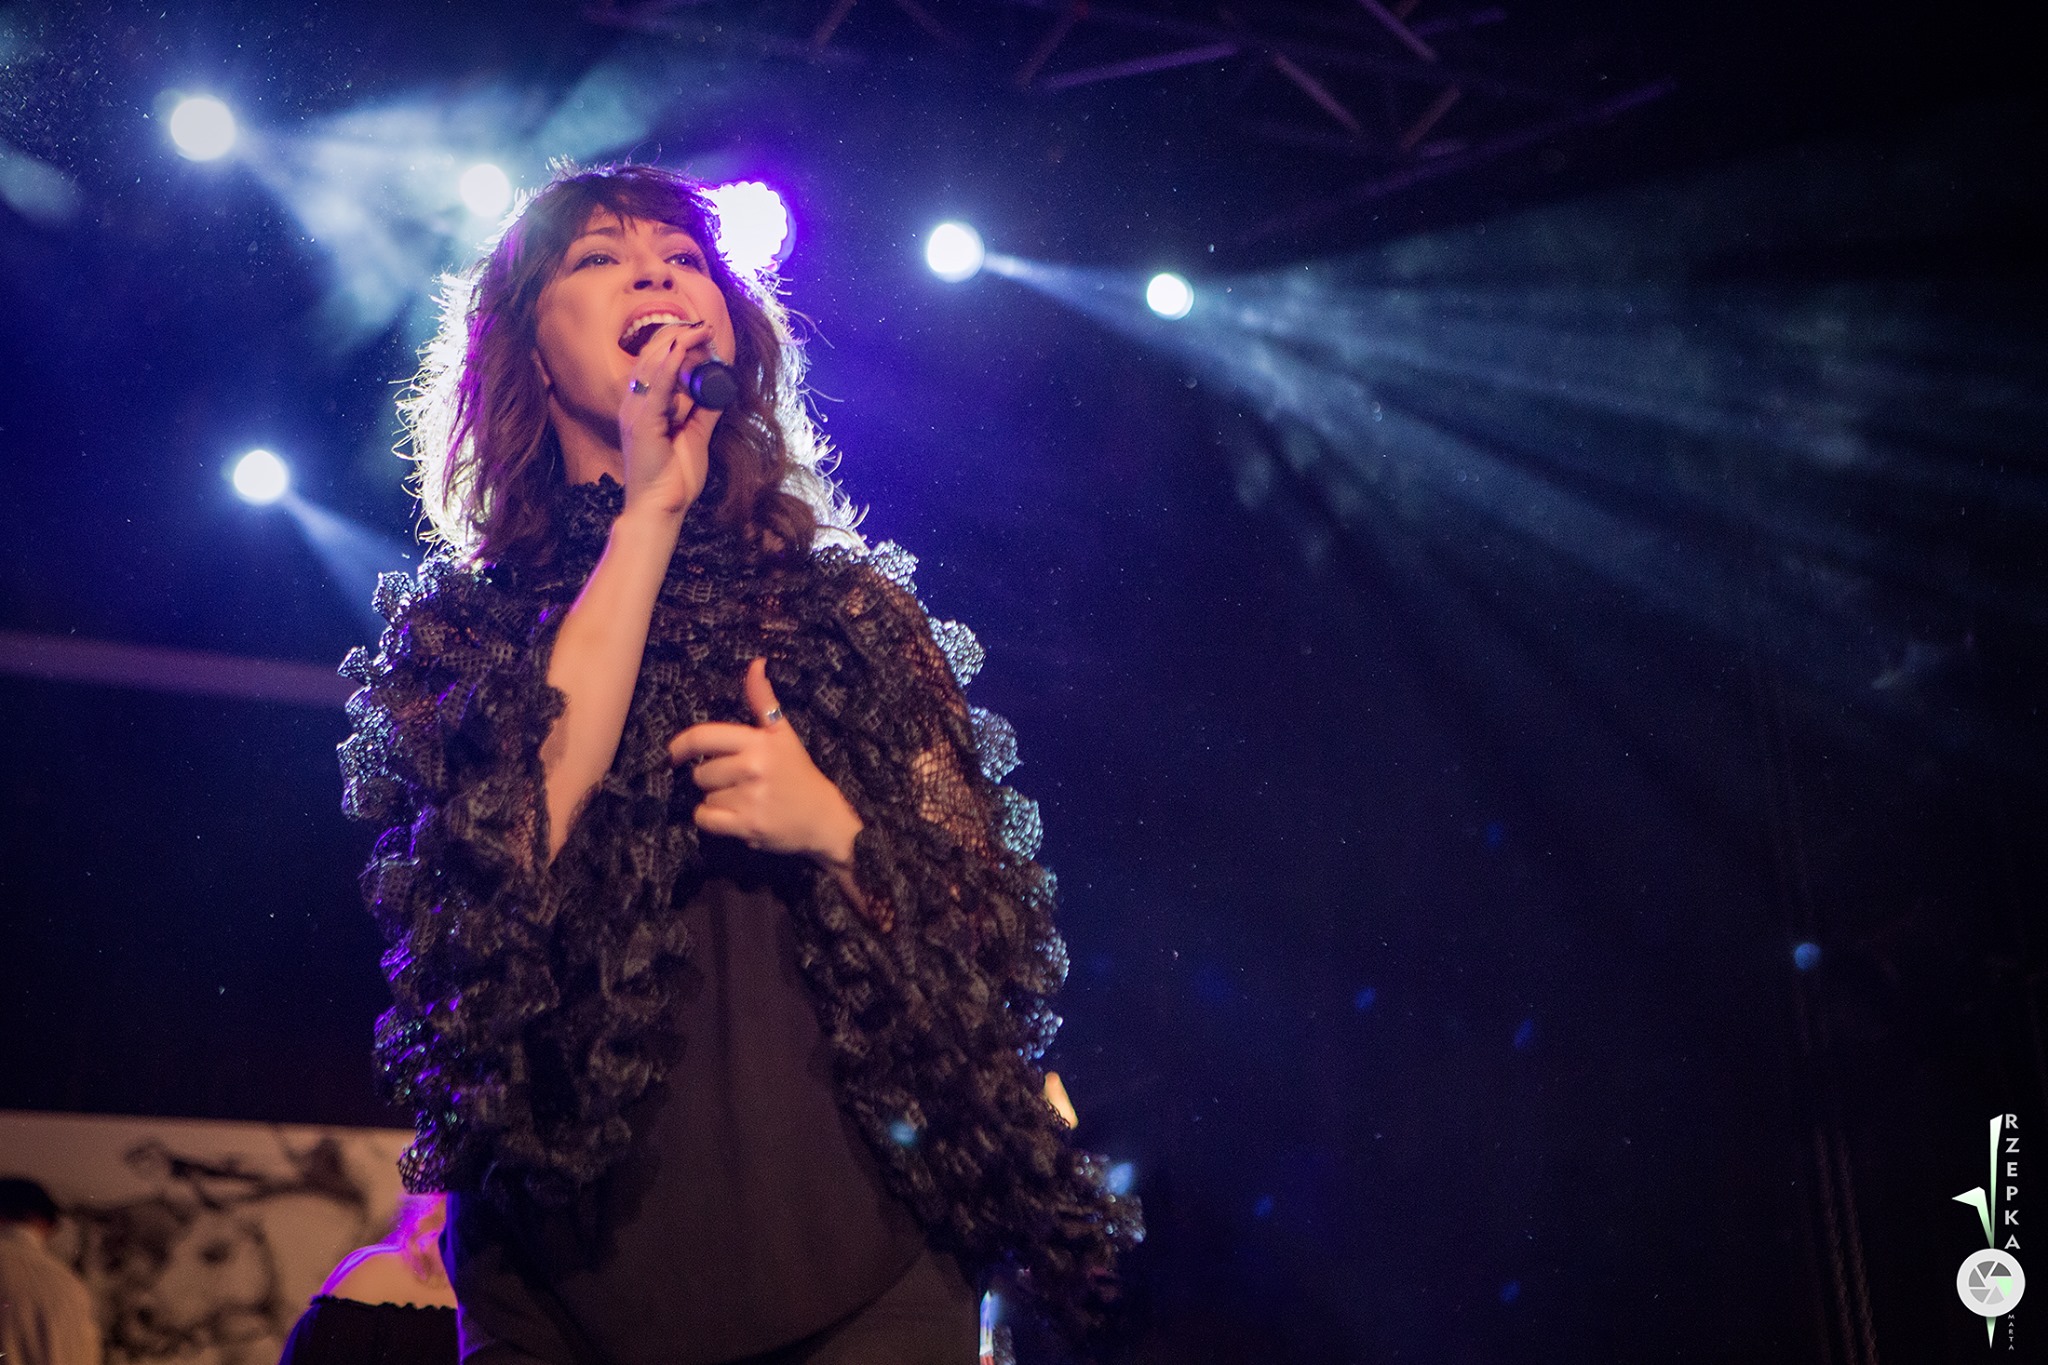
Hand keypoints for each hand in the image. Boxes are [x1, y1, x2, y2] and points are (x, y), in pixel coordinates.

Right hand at [620, 322, 720, 518]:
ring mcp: (635, 412)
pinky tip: (682, 349)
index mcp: (643, 407)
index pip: (655, 363)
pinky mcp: (642, 423)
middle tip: (704, 327)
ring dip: (678, 343)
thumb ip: (704, 412)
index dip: (676, 344)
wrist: (660, 508)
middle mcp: (634, 405)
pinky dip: (670, 364)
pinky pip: (656, 386)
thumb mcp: (696, 436)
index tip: (702, 335)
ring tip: (700, 331)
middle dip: (678, 336)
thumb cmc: (673, 479)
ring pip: (652, 364)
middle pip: (651, 357)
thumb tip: (718, 389)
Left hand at [668, 658, 862, 866]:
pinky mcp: (748, 825)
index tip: (674, 754)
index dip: (679, 746)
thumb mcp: (783, 734)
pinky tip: (732, 816)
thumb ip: (763, 701)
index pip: (702, 737)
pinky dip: (712, 819)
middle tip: (736, 780)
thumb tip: (755, 663)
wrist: (823, 818)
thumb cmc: (799, 774)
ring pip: (704, 796)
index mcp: (757, 742)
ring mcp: (750, 798)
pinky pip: (706, 819)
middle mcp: (752, 767)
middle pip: (700, 772)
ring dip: (717, 799)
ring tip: (743, 799)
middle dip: (712, 777)